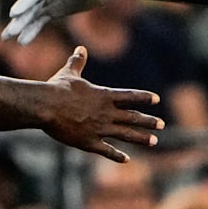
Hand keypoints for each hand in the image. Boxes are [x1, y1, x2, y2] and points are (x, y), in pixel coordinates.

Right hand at [2, 0, 138, 43]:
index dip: (25, 3)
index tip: (13, 14)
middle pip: (30, 5)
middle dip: (19, 19)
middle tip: (8, 33)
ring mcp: (49, 0)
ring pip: (31, 15)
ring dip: (20, 26)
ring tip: (7, 38)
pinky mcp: (53, 10)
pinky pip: (39, 21)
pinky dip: (31, 30)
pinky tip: (23, 41)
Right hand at [42, 47, 162, 162]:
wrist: (45, 106)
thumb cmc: (56, 88)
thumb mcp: (69, 73)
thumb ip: (78, 62)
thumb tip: (80, 48)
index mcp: (104, 96)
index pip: (130, 96)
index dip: (144, 97)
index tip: (157, 99)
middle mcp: (106, 113)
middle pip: (133, 117)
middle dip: (149, 121)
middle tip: (162, 125)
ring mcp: (99, 128)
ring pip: (126, 134)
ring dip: (141, 138)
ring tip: (154, 141)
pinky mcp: (88, 142)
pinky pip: (106, 150)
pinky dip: (117, 155)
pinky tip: (126, 159)